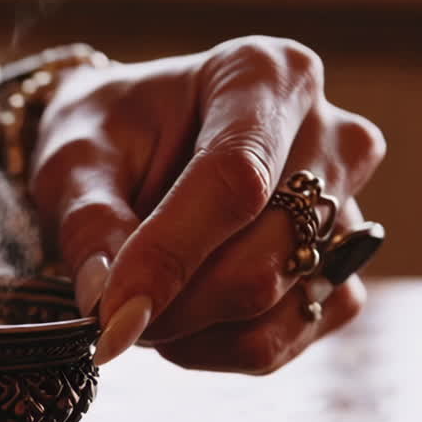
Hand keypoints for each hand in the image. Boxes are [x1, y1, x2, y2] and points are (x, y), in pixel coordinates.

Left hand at [31, 36, 384, 373]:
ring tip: (139, 305)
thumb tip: (109, 305)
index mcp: (265, 75)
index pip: (235, 177)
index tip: (113, 312)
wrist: (132, 148)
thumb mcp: (73, 161)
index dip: (171, 253)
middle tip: (109, 312)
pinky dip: (219, 347)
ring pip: (280, 302)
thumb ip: (87, 224)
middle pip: (267, 251)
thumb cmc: (106, 138)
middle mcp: (331, 134)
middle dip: (176, 302)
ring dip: (193, 329)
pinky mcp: (343, 271)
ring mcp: (348, 207)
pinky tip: (177, 321)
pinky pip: (289, 335)